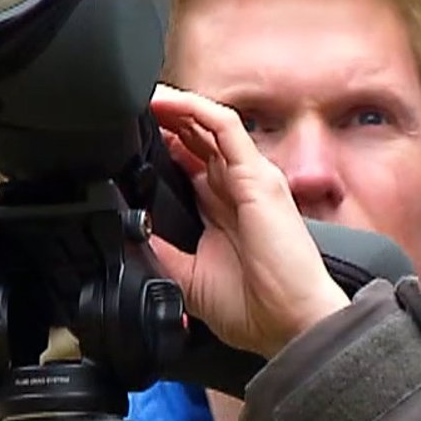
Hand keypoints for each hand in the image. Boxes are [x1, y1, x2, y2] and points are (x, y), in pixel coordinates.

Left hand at [147, 84, 348, 359]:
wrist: (291, 325)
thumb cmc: (256, 308)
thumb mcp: (189, 277)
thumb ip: (162, 250)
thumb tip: (130, 230)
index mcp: (222, 211)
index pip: (189, 164)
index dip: (161, 146)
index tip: (129, 139)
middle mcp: (237, 189)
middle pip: (197, 139)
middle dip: (165, 121)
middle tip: (132, 109)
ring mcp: (250, 178)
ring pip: (210, 125)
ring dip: (176, 107)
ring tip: (146, 96)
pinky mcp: (258, 175)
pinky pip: (226, 127)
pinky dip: (197, 109)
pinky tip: (171, 102)